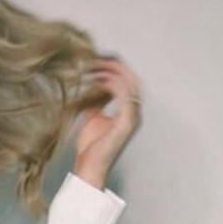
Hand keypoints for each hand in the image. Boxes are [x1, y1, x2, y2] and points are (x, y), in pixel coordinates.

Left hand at [73, 53, 142, 187]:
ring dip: (113, 71)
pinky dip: (114, 84)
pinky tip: (100, 78)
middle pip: (130, 78)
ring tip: (96, 64)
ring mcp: (132, 117)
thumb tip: (94, 81)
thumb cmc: (90, 147)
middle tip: (96, 56)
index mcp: (127, 110)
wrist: (89, 167)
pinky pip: (125, 96)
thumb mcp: (92, 115)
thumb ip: (96, 98)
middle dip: (114, 64)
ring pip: (129, 84)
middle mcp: (133, 112)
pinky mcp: (127, 122)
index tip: (95, 59)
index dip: (113, 67)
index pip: (126, 81)